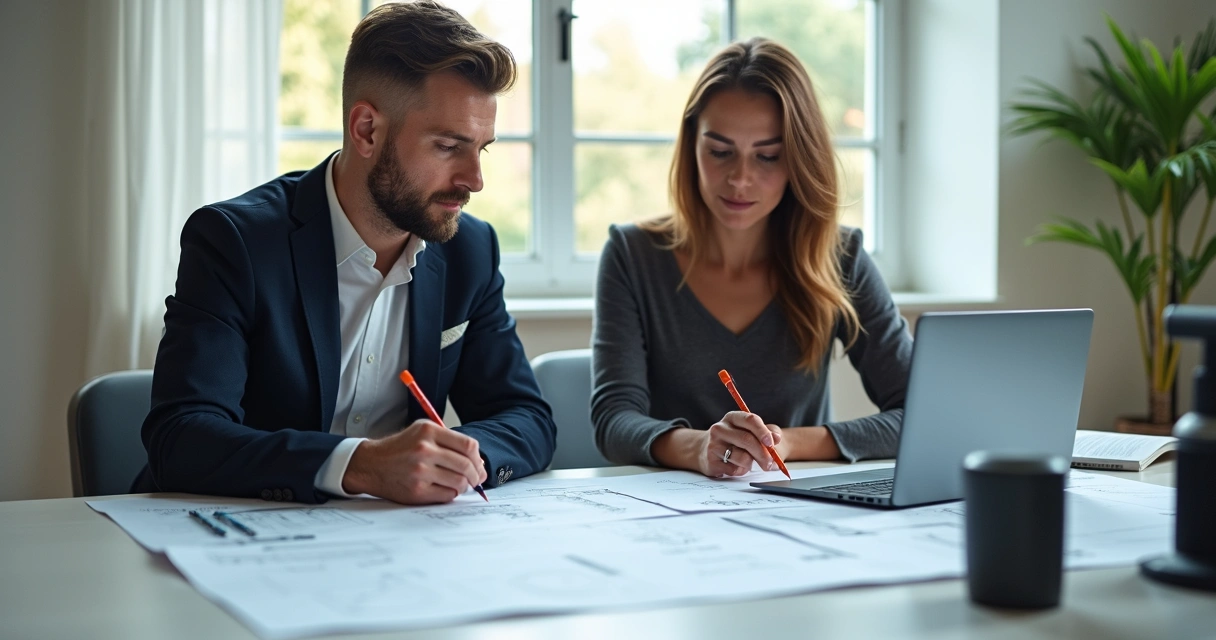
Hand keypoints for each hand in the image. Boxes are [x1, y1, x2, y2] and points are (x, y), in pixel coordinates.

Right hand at [341, 420, 487, 503]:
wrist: (370, 464)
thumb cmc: (400, 448)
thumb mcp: (421, 431)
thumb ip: (448, 441)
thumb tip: (477, 461)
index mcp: (428, 431)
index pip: (468, 445)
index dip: (478, 459)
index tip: (479, 466)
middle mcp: (424, 450)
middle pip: (466, 465)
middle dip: (476, 475)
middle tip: (476, 480)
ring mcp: (420, 471)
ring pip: (459, 482)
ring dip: (464, 486)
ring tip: (459, 484)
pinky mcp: (416, 490)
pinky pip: (447, 495)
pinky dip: (451, 494)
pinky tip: (445, 489)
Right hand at [700, 411, 782, 477]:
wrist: (705, 451)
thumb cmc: (735, 441)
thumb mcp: (751, 432)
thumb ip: (768, 433)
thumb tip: (776, 438)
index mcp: (732, 418)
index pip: (750, 420)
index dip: (763, 432)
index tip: (771, 443)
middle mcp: (720, 429)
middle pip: (747, 440)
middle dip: (763, 454)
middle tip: (771, 463)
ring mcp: (713, 445)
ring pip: (742, 457)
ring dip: (751, 464)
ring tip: (748, 463)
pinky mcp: (711, 462)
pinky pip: (734, 470)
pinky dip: (740, 471)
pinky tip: (736, 466)